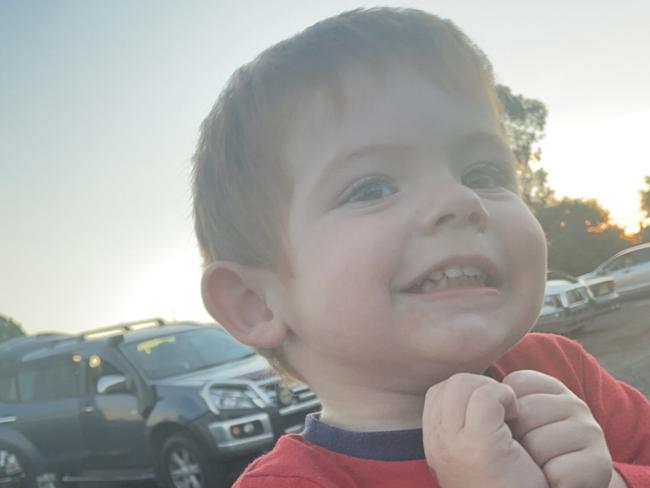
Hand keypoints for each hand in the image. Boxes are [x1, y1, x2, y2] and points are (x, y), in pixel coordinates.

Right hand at [423, 373, 548, 487]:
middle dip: (481, 386)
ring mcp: (454, 444)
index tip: (492, 414)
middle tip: (504, 412)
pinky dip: (505, 397)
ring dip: (493, 390)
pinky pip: (486, 397)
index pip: (439, 392)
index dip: (469, 393)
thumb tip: (480, 395)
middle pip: (450, 384)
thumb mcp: (476, 457)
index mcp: (434, 444)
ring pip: (464, 384)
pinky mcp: (479, 446)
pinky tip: (518, 417)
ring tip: (511, 415)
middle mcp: (438, 443)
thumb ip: (466, 430)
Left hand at [504, 370, 613, 487]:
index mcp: (550, 388)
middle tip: (525, 453)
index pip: (516, 383)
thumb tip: (487, 389)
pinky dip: (549, 481)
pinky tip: (552, 481)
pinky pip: (558, 471)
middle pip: (525, 413)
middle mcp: (575, 404)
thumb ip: (494, 397)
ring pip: (538, 444)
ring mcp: (591, 430)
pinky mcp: (600, 462)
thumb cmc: (522, 458)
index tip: (512, 429)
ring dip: (530, 464)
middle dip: (514, 440)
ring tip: (538, 468)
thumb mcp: (507, 420)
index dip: (503, 412)